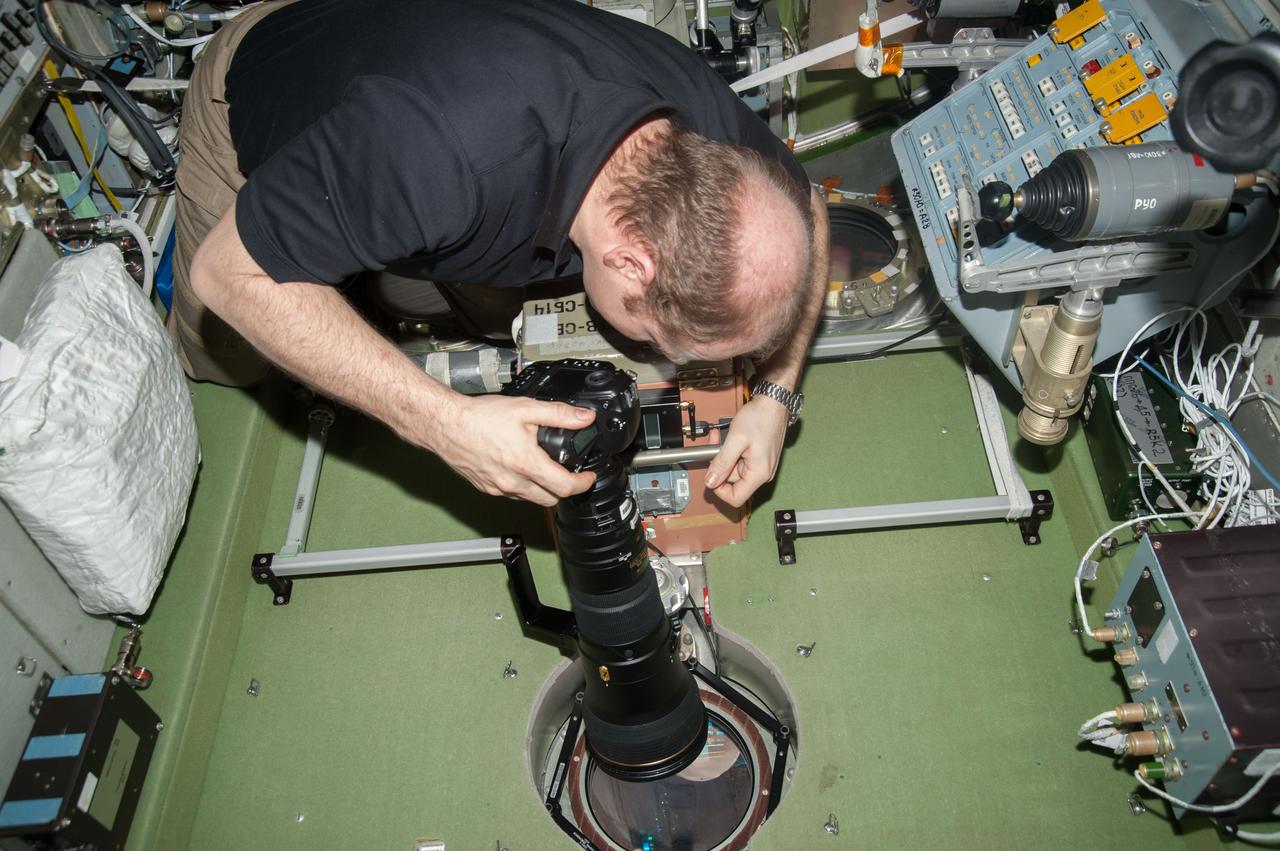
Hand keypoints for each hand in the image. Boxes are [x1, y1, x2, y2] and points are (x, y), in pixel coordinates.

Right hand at [433, 394, 597, 505]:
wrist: (445, 424)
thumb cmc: (479, 417)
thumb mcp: (526, 408)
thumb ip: (559, 414)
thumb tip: (584, 417)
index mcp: (526, 463)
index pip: (565, 487)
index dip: (583, 484)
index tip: (588, 477)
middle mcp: (512, 482)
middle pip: (551, 499)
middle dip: (565, 489)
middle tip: (570, 474)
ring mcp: (498, 488)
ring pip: (531, 499)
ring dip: (544, 489)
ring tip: (546, 470)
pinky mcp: (486, 488)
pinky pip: (512, 495)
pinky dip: (523, 487)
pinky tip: (521, 469)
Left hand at [703, 397, 788, 506]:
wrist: (773, 403)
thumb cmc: (760, 417)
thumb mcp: (736, 440)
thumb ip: (722, 463)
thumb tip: (710, 482)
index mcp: (758, 474)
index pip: (735, 498)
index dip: (718, 489)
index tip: (711, 473)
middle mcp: (761, 474)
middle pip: (732, 483)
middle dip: (719, 465)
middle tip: (714, 445)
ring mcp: (760, 466)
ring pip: (733, 470)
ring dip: (723, 456)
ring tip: (722, 438)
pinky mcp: (758, 459)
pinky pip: (739, 461)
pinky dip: (731, 452)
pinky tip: (729, 439)